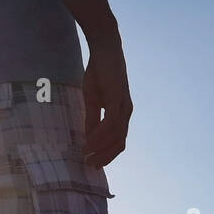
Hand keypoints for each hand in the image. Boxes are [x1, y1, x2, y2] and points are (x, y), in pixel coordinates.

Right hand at [81, 37, 131, 166]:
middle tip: (90, 165)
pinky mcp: (117, 97)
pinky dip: (101, 134)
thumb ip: (92, 119)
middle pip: (119, 143)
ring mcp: (123, 106)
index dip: (107, 155)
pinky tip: (90, 141)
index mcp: (121, 115)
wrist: (104, 48)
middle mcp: (126, 113)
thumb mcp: (93, 100)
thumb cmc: (99, 73)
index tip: (93, 163)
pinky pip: (111, 122)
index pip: (118, 141)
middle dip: (105, 157)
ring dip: (101, 148)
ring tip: (87, 154)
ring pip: (116, 136)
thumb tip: (89, 139)